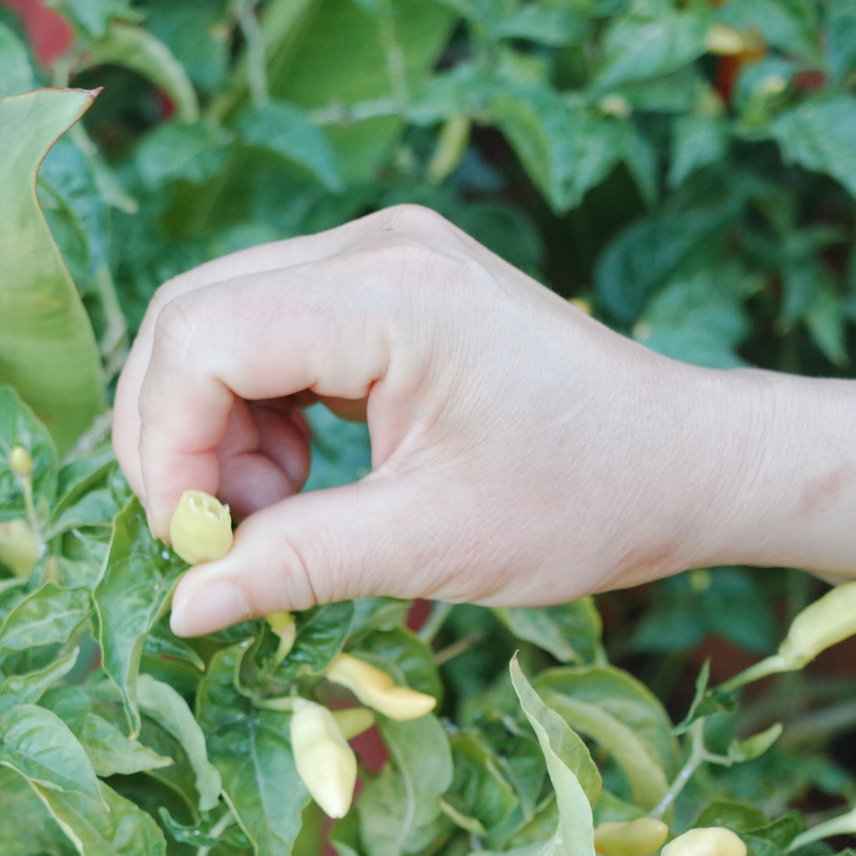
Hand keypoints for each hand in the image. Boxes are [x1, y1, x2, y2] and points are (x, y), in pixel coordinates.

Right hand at [112, 205, 749, 635]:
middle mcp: (374, 246)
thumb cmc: (585, 499)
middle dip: (179, 438)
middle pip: (191, 317)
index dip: (169, 447)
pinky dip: (254, 412)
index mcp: (392, 295)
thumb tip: (181, 610)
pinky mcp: (384, 281)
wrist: (686, 460)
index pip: (202, 339)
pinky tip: (300, 474)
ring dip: (215, 429)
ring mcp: (379, 254)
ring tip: (275, 510)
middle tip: (221, 535)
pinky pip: (266, 331)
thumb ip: (292, 566)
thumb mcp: (428, 545)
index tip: (198, 544)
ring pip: (218, 325)